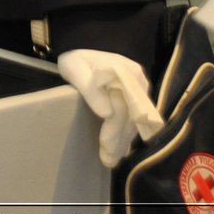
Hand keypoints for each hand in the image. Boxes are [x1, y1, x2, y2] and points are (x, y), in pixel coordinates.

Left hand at [57, 49, 164, 166]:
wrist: (83, 54)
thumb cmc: (77, 60)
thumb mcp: (74, 67)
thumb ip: (89, 88)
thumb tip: (107, 113)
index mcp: (126, 72)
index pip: (124, 105)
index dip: (115, 127)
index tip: (104, 144)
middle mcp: (138, 83)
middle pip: (131, 117)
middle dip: (119, 140)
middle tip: (107, 160)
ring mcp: (139, 93)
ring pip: (133, 122)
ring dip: (122, 142)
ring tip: (110, 159)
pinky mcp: (136, 100)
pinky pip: (133, 121)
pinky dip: (125, 136)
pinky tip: (118, 150)